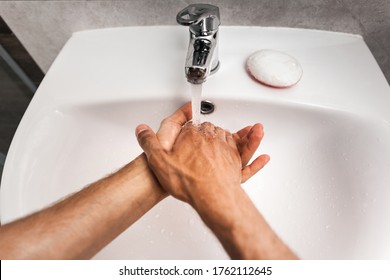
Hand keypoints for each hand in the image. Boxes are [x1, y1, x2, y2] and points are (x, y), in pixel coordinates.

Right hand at [136, 120, 268, 218]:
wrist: (211, 196)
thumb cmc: (188, 180)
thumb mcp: (159, 161)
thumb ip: (149, 142)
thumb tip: (141, 129)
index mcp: (192, 134)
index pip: (191, 124)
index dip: (188, 128)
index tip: (187, 129)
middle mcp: (210, 138)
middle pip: (209, 129)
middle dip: (205, 132)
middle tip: (204, 136)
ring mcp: (225, 148)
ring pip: (227, 137)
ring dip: (228, 135)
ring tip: (231, 135)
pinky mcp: (235, 160)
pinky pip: (245, 151)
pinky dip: (250, 148)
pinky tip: (261, 154)